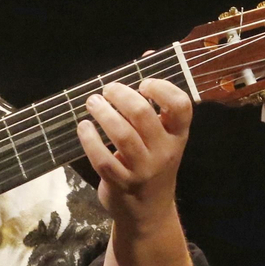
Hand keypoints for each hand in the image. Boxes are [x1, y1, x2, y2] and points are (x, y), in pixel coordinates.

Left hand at [76, 78, 193, 232]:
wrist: (148, 211)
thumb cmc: (152, 161)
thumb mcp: (161, 134)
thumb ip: (155, 97)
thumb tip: (149, 54)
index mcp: (177, 135)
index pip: (181, 106)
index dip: (162, 88)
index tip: (143, 83)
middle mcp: (164, 151)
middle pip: (142, 115)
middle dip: (119, 95)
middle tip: (107, 89)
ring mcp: (143, 169)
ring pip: (121, 134)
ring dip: (102, 113)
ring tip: (92, 103)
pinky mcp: (121, 183)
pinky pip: (102, 159)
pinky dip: (89, 139)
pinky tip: (84, 127)